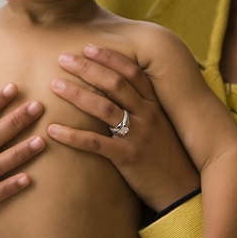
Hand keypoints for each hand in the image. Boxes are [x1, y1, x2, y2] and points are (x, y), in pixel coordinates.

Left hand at [46, 44, 198, 211]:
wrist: (183, 190)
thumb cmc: (167, 156)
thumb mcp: (160, 126)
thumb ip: (143, 107)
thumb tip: (118, 90)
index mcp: (155, 105)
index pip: (132, 73)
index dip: (110, 58)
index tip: (88, 47)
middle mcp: (148, 116)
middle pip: (115, 84)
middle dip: (87, 68)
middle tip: (63, 58)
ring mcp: (138, 136)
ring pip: (104, 108)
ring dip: (76, 94)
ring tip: (54, 85)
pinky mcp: (128, 158)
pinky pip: (95, 143)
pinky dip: (72, 135)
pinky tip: (53, 130)